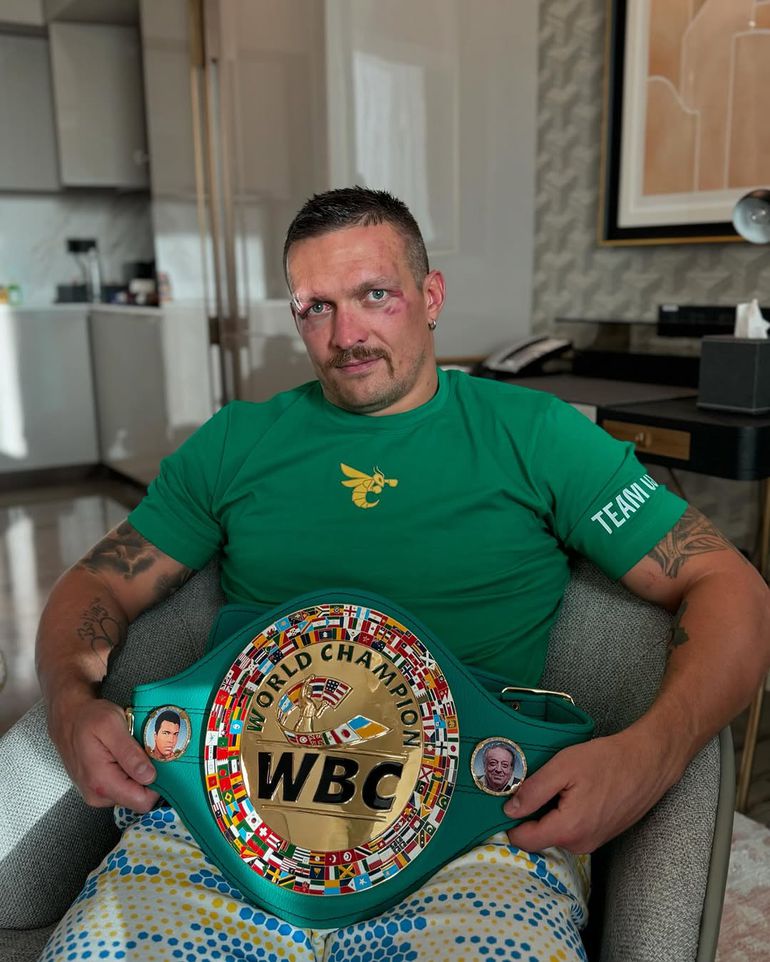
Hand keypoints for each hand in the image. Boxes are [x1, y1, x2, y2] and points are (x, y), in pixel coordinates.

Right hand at [48, 691, 159, 810]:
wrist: (68, 717)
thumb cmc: (89, 718)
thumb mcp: (112, 725)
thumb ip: (130, 753)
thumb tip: (149, 776)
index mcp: (102, 782)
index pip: (142, 801)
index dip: (157, 784)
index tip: (159, 763)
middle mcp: (98, 795)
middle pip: (138, 799)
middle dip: (147, 777)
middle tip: (144, 752)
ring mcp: (96, 794)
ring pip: (131, 793)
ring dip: (137, 774)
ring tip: (131, 751)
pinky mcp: (96, 789)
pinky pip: (121, 788)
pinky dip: (128, 774)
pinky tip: (123, 756)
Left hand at [503, 730, 675, 853]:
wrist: (648, 762)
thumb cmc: (608, 760)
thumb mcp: (563, 766)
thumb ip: (533, 791)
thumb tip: (509, 810)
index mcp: (568, 829)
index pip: (525, 840)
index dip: (509, 822)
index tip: (505, 801)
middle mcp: (580, 844)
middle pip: (539, 836)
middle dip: (532, 814)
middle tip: (535, 783)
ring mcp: (593, 842)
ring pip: (556, 832)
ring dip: (550, 812)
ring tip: (559, 784)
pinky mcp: (602, 835)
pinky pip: (573, 829)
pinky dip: (567, 812)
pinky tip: (575, 790)